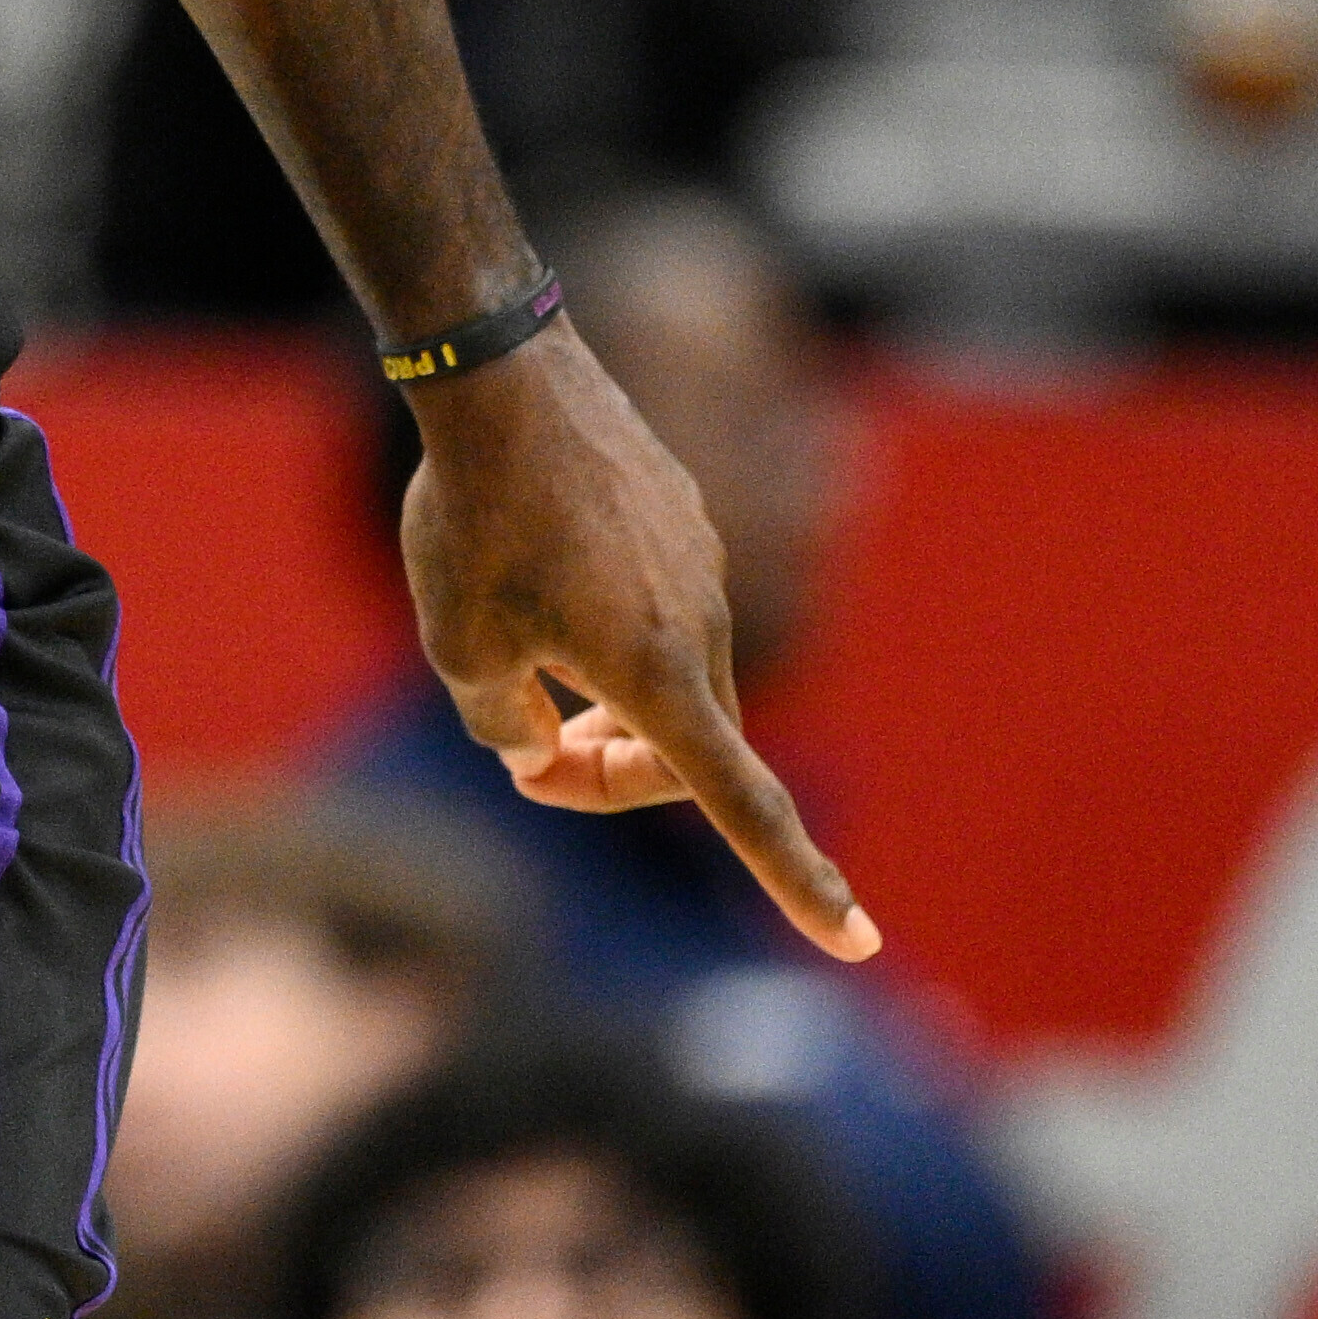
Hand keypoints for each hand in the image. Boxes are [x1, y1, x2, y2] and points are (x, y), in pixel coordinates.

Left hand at [403, 326, 874, 958]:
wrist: (502, 376)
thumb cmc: (475, 517)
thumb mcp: (458, 647)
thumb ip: (504, 725)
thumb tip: (538, 744)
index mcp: (659, 678)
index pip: (746, 807)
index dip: (800, 883)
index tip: (860, 942)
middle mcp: (704, 627)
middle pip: (688, 751)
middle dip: (615, 776)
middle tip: (530, 763)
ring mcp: (704, 567)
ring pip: (675, 673)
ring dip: (614, 702)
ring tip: (529, 671)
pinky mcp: (688, 517)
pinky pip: (664, 601)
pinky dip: (614, 627)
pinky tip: (544, 576)